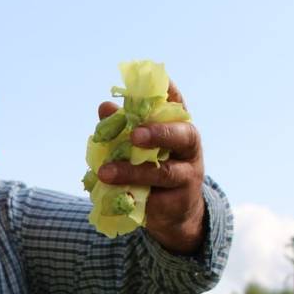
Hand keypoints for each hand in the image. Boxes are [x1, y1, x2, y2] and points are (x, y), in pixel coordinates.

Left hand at [95, 82, 206, 254]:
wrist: (174, 214)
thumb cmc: (154, 170)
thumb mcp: (141, 148)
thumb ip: (124, 127)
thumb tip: (104, 107)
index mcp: (180, 129)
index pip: (178, 106)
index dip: (170, 92)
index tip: (160, 79)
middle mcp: (188, 150)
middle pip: (182, 136)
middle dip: (158, 133)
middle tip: (134, 134)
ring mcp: (186, 177)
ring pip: (163, 172)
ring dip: (132, 171)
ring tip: (104, 172)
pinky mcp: (175, 203)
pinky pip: (153, 199)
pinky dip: (131, 196)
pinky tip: (112, 195)